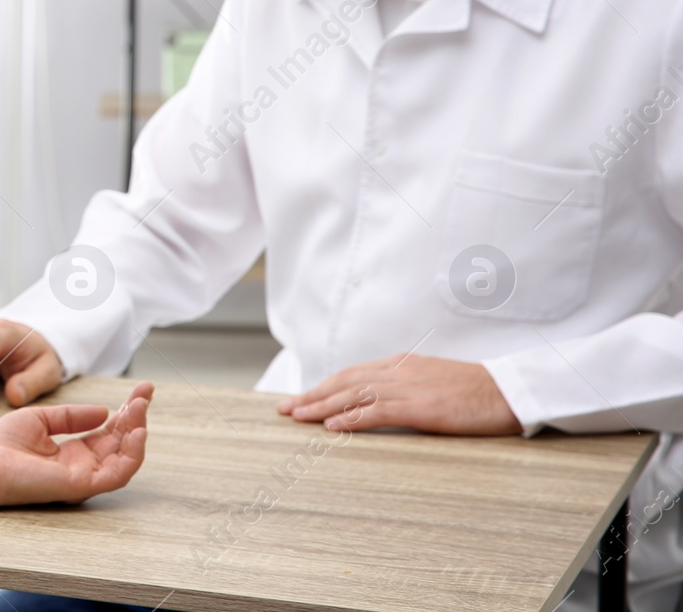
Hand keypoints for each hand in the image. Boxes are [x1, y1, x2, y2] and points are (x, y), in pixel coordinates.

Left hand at [0, 382, 153, 505]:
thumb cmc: (1, 445)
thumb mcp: (42, 418)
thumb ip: (73, 415)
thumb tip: (104, 411)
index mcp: (73, 453)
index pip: (109, 432)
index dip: (126, 411)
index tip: (140, 391)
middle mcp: (82, 466)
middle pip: (120, 443)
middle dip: (137, 417)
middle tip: (145, 393)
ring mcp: (83, 478)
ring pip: (124, 459)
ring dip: (137, 432)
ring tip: (141, 408)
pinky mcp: (79, 485)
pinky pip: (116, 475)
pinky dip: (132, 455)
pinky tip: (136, 432)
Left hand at [278, 354, 522, 434]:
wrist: (507, 391)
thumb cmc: (474, 390)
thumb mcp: (432, 381)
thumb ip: (405, 385)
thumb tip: (381, 399)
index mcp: (399, 365)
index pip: (351, 374)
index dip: (324, 386)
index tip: (302, 397)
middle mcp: (397, 372)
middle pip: (343, 382)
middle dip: (311, 395)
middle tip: (285, 409)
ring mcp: (406, 388)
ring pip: (353, 395)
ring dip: (321, 407)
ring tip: (297, 417)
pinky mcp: (419, 407)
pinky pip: (377, 412)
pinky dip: (351, 419)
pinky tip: (332, 427)